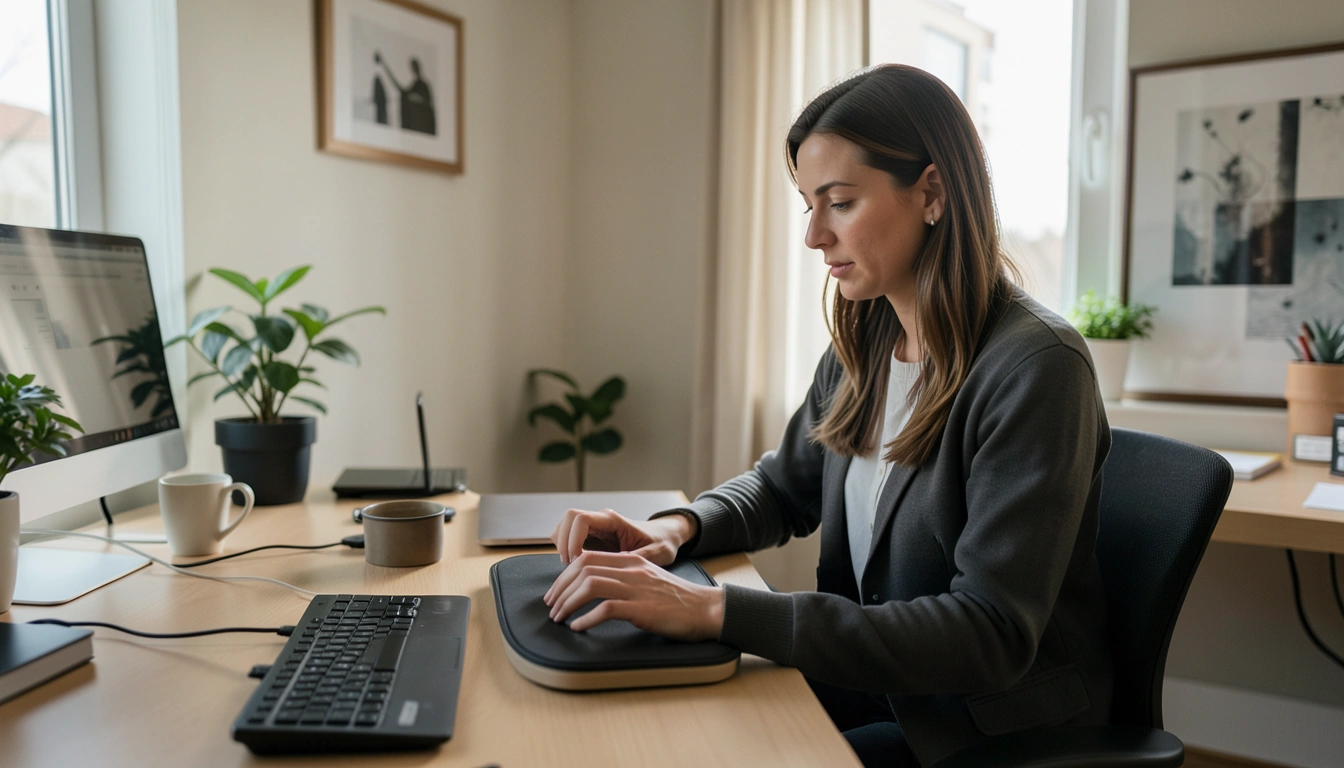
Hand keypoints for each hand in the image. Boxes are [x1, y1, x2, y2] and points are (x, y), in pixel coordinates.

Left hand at [542, 551, 724, 640]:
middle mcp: (632, 570)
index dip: (565, 574)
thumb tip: (594, 587)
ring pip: (590, 585)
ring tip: (559, 618)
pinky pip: (607, 609)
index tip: (556, 592)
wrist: (706, 609)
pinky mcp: (643, 609)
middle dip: (561, 588)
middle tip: (551, 606)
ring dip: (568, 603)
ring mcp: (637, 588)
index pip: (587, 558)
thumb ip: (624, 578)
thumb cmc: (677, 600)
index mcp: (631, 561)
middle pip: (583, 569)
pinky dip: (587, 619)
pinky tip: (579, 627)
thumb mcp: (648, 579)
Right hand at [550, 508, 695, 565]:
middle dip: (563, 543)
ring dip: (562, 546)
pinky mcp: (592, 537)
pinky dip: (565, 550)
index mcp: (614, 521)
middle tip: (570, 566)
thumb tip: (616, 565)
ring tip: (572, 568)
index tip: (578, 561)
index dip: (573, 539)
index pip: (581, 519)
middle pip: (568, 519)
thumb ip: (637, 557)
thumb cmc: (661, 543)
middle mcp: (601, 520)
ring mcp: (595, 527)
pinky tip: (576, 567)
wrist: (665, 537)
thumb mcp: (656, 553)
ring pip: (565, 526)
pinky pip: (569, 537)